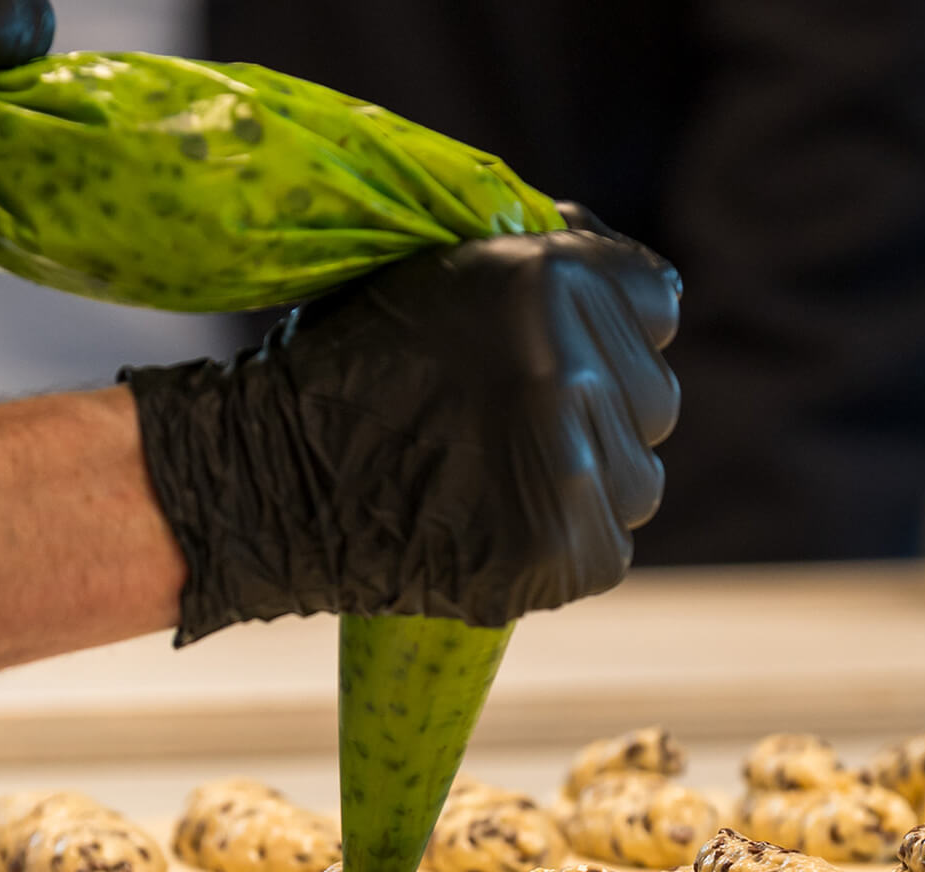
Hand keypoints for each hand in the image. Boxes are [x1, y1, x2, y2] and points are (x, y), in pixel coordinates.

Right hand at [124, 213, 682, 642]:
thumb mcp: (440, 271)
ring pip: (639, 477)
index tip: (544, 351)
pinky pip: (608, 544)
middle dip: (599, 407)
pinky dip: (562, 543)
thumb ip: (548, 262)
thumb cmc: (347, 365)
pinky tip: (493, 526)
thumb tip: (641, 277)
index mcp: (544, 282)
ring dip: (586, 479)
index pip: (656, 302)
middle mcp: (571, 371)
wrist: (268, 484)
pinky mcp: (566, 556)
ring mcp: (574, 470)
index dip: (604, 326)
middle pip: (655, 394)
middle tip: (505, 421)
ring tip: (497, 477)